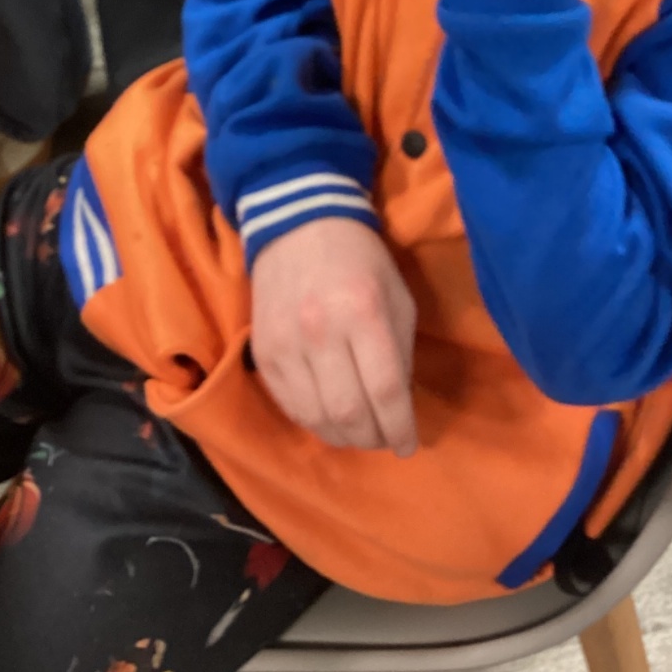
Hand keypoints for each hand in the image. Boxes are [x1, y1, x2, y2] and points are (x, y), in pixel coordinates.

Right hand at [250, 217, 417, 455]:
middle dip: (372, 438)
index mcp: (364, 312)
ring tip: (358, 433)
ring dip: (342, 437)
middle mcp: (322, 330)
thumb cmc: (361, 260)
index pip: (385, 390)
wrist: (299, 225)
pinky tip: (329, 417)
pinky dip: (313, 421)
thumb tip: (398, 405)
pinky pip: (289, 405)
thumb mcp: (397, 295)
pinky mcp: (263, 352)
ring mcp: (286, 343)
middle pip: (348, 412)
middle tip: (383, 440)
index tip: (408, 446)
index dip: (400, 427)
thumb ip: (400, 351)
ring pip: (315, 417)